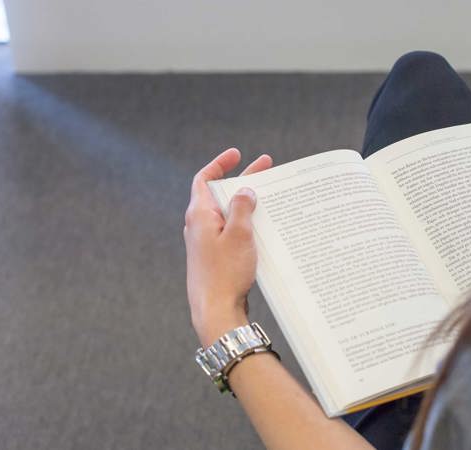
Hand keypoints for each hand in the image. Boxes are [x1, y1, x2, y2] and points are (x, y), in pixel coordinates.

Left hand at [184, 148, 272, 347]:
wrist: (215, 310)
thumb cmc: (225, 274)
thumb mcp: (239, 235)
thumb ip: (242, 208)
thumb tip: (245, 190)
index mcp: (200, 215)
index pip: (204, 179)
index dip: (219, 164)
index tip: (236, 154)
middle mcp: (200, 226)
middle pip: (221, 194)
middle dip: (242, 180)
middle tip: (266, 168)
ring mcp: (207, 242)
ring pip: (228, 214)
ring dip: (247, 203)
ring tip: (270, 195)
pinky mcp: (216, 257)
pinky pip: (232, 232)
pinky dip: (246, 224)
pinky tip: (264, 226)